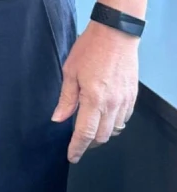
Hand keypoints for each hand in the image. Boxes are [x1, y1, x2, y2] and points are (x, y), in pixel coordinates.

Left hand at [52, 21, 139, 162]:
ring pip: (114, 130)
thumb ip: (66, 99)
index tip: (71, 156)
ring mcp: (125, 101)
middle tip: (77, 143)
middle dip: (88, 144)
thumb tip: (58, 119)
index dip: (77, 148)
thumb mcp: (70, 72)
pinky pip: (124, 119)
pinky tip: (104, 117)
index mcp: (94, 99)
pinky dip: (113, 123)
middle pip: (101, 136)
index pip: (85, 134)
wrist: (116, 35)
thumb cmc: (89, 49)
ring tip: (89, 130)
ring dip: (101, 134)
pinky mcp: (133, 96)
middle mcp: (112, 104)